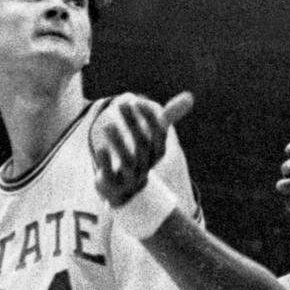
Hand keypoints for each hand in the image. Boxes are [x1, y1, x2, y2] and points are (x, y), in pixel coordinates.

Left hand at [91, 91, 192, 206]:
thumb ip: (168, 118)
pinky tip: (101, 148)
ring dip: (118, 142)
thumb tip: (189, 97)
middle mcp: (146, 165)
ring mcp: (130, 178)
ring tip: (107, 124)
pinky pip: (110, 175)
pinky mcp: (113, 185)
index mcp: (156, 153)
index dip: (150, 119)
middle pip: (142, 145)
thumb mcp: (154, 138)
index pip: (159, 136)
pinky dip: (106, 163)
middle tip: (121, 104)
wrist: (127, 193)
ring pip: (127, 162)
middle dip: (133, 124)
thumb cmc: (140, 158)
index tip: (137, 102)